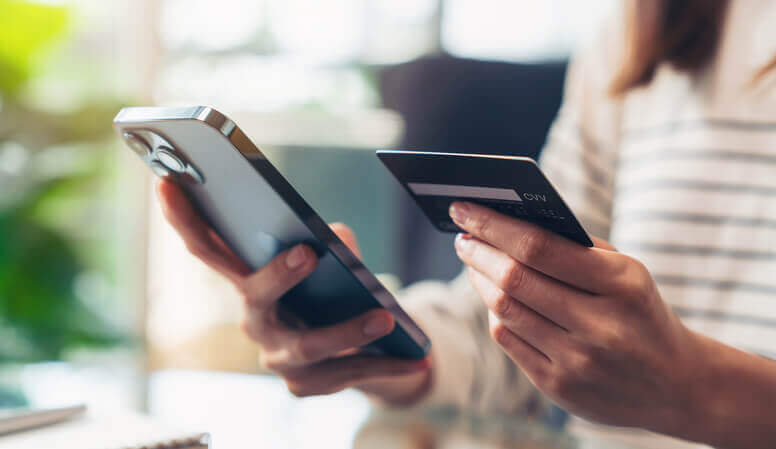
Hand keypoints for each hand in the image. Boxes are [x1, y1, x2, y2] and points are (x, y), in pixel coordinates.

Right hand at [156, 180, 430, 403]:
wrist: (354, 347)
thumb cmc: (331, 290)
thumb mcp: (332, 260)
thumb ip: (331, 243)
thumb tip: (337, 239)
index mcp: (248, 281)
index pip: (208, 248)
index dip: (184, 218)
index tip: (168, 182)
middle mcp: (253, 320)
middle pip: (254, 295)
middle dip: (278, 275)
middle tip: (308, 253)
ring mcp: (277, 357)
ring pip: (307, 345)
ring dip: (347, 330)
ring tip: (384, 318)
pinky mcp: (306, 384)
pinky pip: (345, 373)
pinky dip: (384, 363)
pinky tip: (417, 356)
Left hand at [449, 201, 703, 436]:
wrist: (677, 385)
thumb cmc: (640, 313)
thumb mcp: (626, 272)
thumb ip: (574, 248)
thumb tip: (507, 223)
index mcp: (621, 284)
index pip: (539, 247)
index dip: (494, 226)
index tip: (465, 208)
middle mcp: (599, 325)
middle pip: (514, 279)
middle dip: (478, 251)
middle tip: (462, 235)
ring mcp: (577, 361)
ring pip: (505, 310)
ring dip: (480, 281)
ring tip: (473, 261)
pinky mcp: (559, 387)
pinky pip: (509, 341)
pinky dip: (496, 314)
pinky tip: (494, 298)